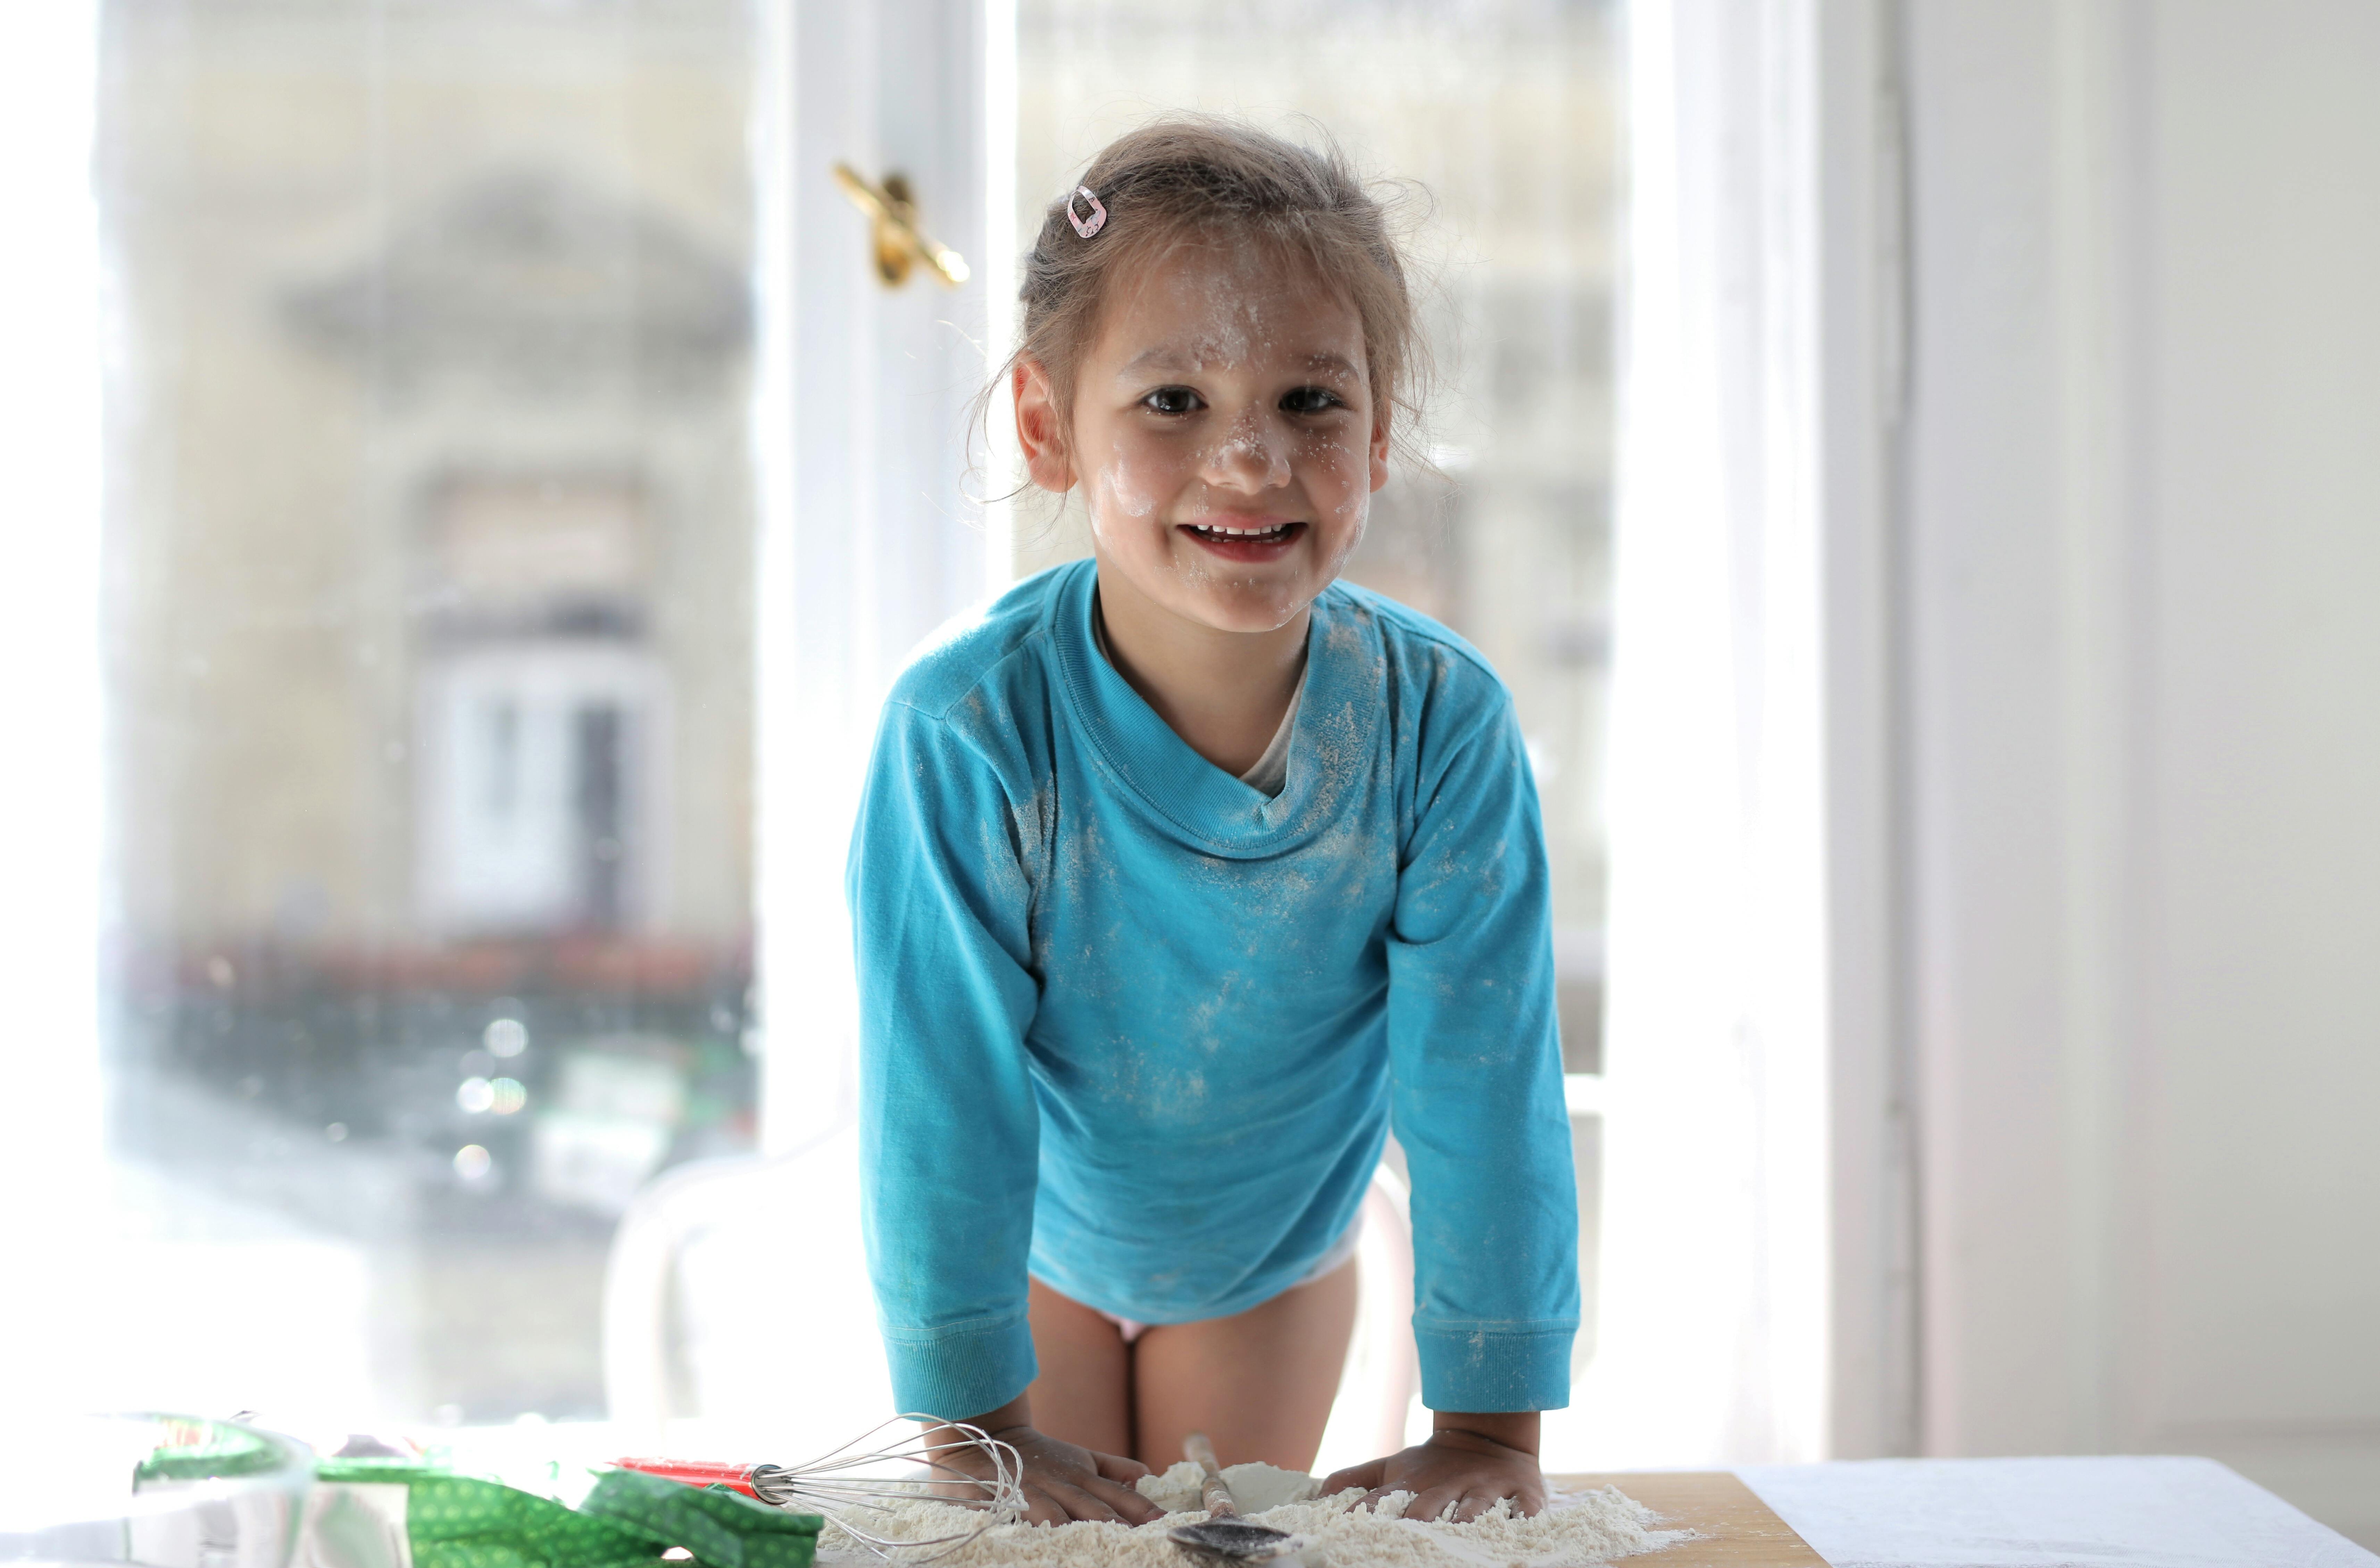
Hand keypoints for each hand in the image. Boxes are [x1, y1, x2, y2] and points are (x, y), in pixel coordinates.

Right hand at [927, 1398, 1161, 1527]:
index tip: (1166, 1524)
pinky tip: (1048, 1539)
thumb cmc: (1038, 1456)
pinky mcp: (1006, 1500)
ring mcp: (1035, 1494)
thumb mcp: (1080, 1457)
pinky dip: (1035, 1529)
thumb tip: (1146, 1474)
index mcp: (1084, 1476)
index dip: (1144, 1510)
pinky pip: (1021, 1518)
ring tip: (1102, 1546)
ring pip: (1061, 1518)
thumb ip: (1112, 1467)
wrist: (986, 1438)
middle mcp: (1063, 1485)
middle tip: (1143, 1543)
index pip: (1121, 1496)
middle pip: (1096, 1511)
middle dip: (1119, 1528)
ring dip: (1081, 1531)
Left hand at [1321, 1412, 1546, 1522]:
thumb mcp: (1393, 1467)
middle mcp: (1446, 1487)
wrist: (1488, 1435)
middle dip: (1417, 1521)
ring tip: (1457, 1530)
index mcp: (1413, 1484)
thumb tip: (1319, 1497)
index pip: (1384, 1502)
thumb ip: (1358, 1480)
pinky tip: (1517, 1525)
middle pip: (1428, 1507)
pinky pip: (1525, 1509)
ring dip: (1466, 1519)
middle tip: (1408, 1532)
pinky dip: (1522, 1517)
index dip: (1366, 1515)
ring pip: (1475, 1508)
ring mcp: (1484, 1489)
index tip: (1348, 1531)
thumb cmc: (1434, 1464)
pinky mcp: (1521, 1492)